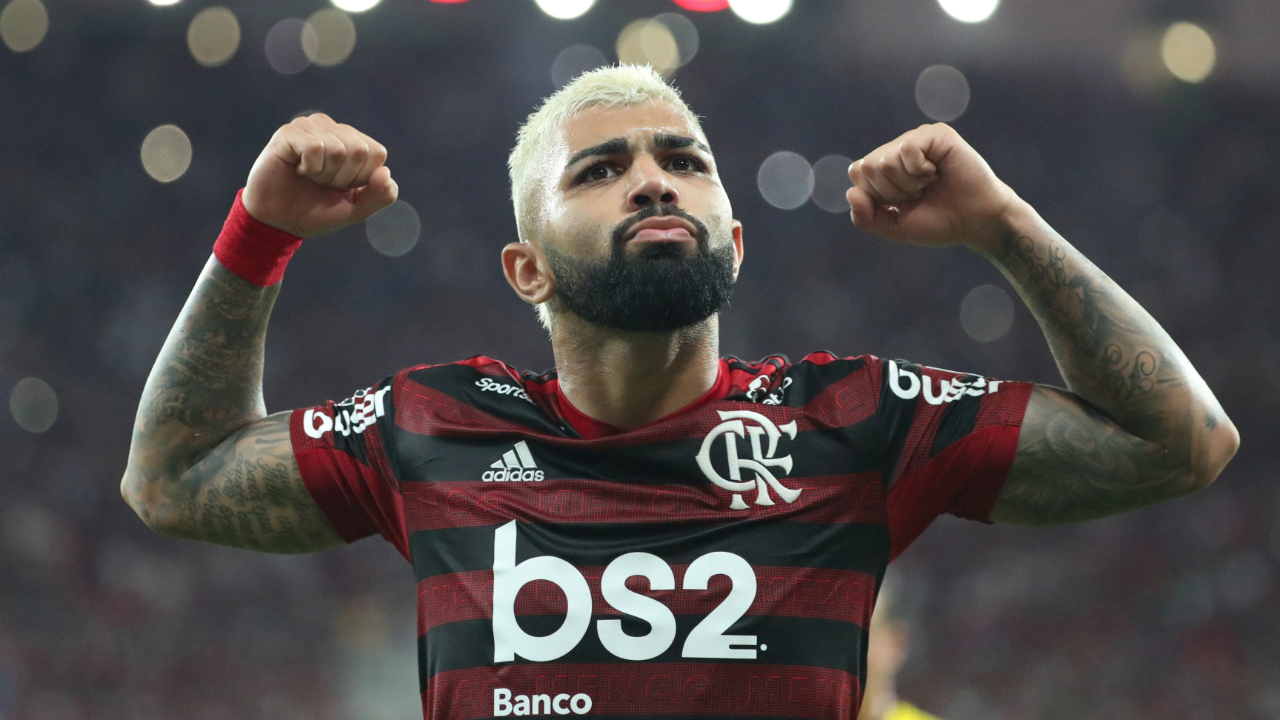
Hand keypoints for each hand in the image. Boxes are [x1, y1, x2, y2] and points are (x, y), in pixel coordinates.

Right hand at [241, 113, 397, 237]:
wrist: (279, 221)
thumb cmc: (317, 211)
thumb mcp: (357, 209)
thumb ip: (381, 195)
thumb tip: (385, 173)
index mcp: (354, 142)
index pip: (377, 152)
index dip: (361, 178)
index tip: (341, 187)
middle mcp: (334, 129)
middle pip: (359, 150)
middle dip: (342, 178)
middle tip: (322, 182)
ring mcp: (311, 127)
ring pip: (337, 149)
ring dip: (323, 174)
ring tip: (309, 176)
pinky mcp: (289, 132)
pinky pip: (315, 147)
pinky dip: (309, 167)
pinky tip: (297, 169)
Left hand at [846, 123, 1018, 252]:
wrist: (977, 222)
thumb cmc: (939, 222)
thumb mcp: (895, 227)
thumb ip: (866, 217)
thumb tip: (850, 193)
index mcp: (884, 167)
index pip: (857, 173)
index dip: (877, 196)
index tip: (904, 202)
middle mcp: (898, 148)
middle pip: (867, 167)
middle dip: (892, 192)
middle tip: (920, 193)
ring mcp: (917, 138)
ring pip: (885, 160)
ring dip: (909, 184)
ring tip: (930, 183)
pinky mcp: (936, 133)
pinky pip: (907, 150)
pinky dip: (920, 170)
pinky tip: (937, 172)